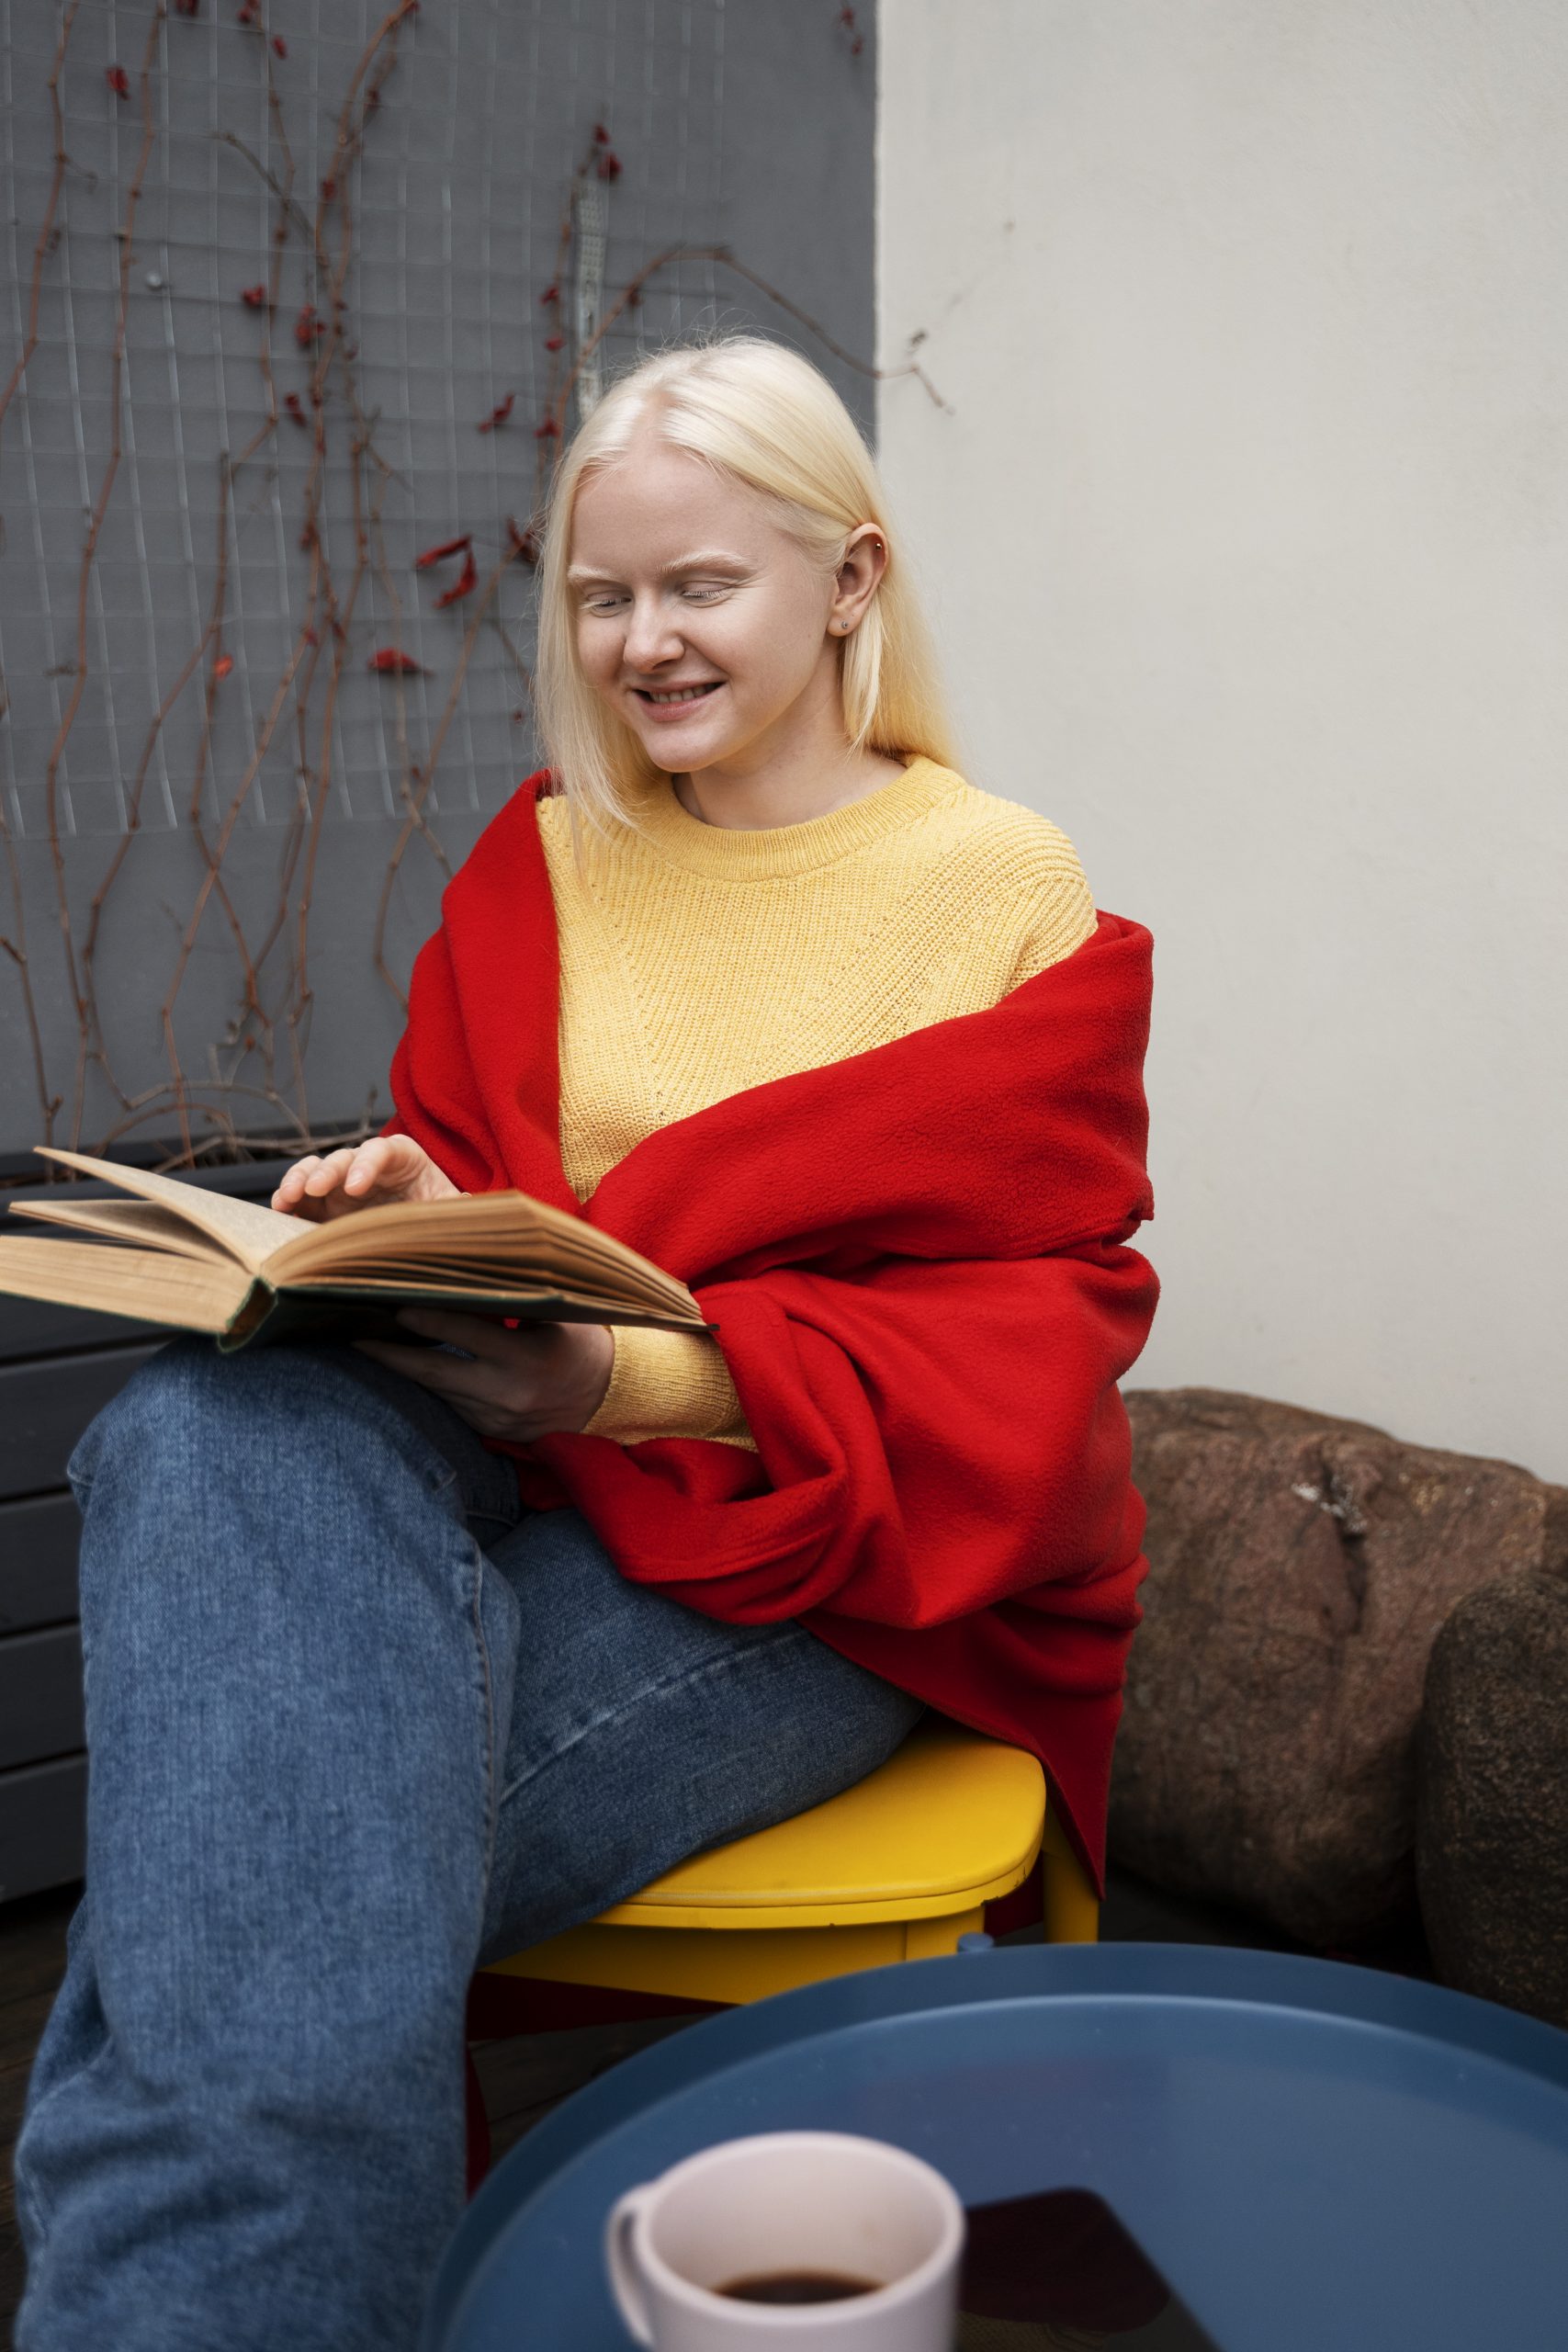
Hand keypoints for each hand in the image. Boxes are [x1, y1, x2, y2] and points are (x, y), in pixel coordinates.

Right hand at [271, 1135, 459, 1221]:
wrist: (423, 1226)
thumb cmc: (437, 1208)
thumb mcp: (449, 1208)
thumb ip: (454, 1206)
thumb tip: (470, 1205)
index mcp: (403, 1158)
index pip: (384, 1151)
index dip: (367, 1164)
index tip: (356, 1187)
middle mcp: (368, 1166)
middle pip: (344, 1158)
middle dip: (326, 1172)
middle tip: (312, 1190)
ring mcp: (342, 1184)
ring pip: (315, 1170)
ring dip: (298, 1180)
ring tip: (286, 1199)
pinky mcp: (323, 1205)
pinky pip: (300, 1195)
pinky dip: (287, 1199)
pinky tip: (279, 1212)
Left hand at [354, 1310, 615, 1441]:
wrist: (610, 1398)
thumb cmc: (582, 1341)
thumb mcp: (557, 1315)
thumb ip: (513, 1297)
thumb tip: (462, 1266)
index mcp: (528, 1359)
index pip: (465, 1332)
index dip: (426, 1315)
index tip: (391, 1299)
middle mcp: (508, 1394)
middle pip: (434, 1371)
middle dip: (390, 1351)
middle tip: (353, 1331)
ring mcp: (496, 1418)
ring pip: (436, 1391)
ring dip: (402, 1368)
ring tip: (365, 1343)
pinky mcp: (490, 1431)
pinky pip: (448, 1405)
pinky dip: (424, 1385)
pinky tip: (400, 1366)